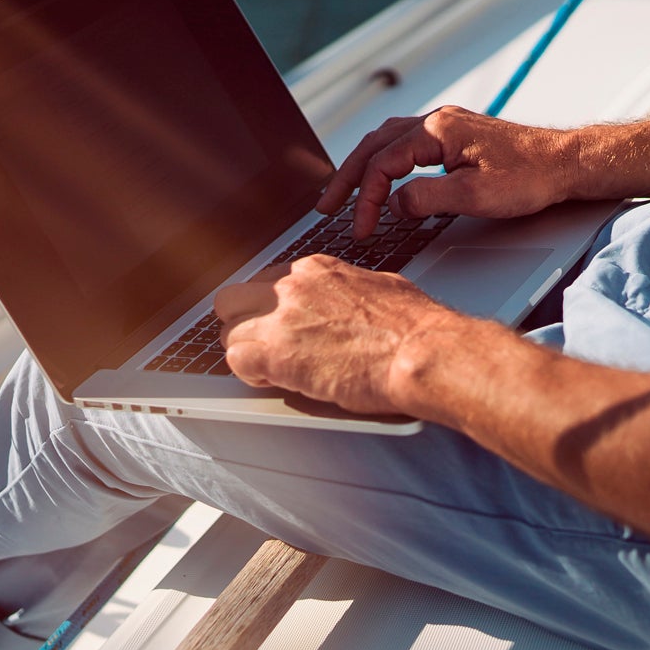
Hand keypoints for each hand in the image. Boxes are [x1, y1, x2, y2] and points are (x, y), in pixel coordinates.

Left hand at [214, 255, 459, 413]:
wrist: (420, 351)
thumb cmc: (414, 327)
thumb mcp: (380, 287)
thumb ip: (351, 292)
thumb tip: (351, 302)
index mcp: (315, 270)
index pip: (266, 283)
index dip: (268, 309)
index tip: (278, 326)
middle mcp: (292, 287)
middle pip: (234, 299)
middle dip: (242, 324)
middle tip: (262, 346)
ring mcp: (281, 318)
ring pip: (228, 330)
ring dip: (245, 351)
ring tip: (269, 368)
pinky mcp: (277, 354)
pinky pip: (235, 360)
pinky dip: (250, 374)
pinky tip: (271, 379)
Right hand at [318, 105, 585, 236]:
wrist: (567, 164)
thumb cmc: (530, 178)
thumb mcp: (475, 196)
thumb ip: (427, 199)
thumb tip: (394, 205)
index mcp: (438, 130)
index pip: (383, 163)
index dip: (366, 198)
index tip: (360, 227)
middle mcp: (438, 121)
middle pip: (375, 145)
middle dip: (348, 177)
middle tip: (326, 207)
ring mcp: (447, 127)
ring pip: (389, 140)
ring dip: (364, 166)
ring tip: (345, 193)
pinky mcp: (457, 137)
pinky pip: (408, 144)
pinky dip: (386, 161)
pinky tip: (383, 177)